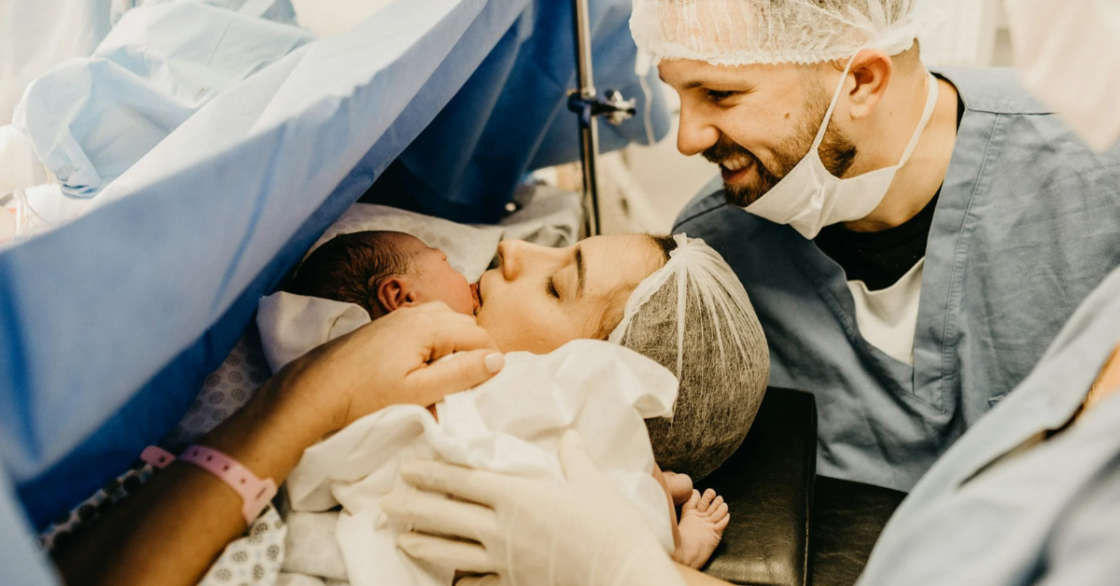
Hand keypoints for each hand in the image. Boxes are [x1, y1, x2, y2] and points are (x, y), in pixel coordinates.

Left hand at [277, 302, 503, 433]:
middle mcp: (416, 313)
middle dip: (476, 348)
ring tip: (453, 374)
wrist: (315, 390)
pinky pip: (427, 323)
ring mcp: (399, 317)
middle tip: (474, 381)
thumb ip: (460, 374)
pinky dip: (438, 339)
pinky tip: (429, 363)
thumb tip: (497, 359)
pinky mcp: (387, 326)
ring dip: (457, 342)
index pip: (478, 334)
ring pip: (446, 321)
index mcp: (428, 325)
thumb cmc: (366, 395)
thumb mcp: (418, 393)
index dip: (492, 358)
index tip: (492, 384)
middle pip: (464, 323)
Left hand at [381, 430, 685, 585]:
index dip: (431, 474)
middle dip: (413, 507)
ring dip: (423, 544)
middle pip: (447, 515)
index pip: (463, 481)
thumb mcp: (593, 484)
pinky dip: (461, 579)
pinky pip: (480, 581)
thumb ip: (575, 458)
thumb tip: (571, 435)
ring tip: (400, 539)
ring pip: (453, 552)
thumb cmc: (612, 527)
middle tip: (384, 502)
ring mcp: (506, 561)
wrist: (623, 576)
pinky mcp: (517, 584)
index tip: (406, 469)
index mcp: (517, 496)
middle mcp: (503, 529)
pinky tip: (450, 580)